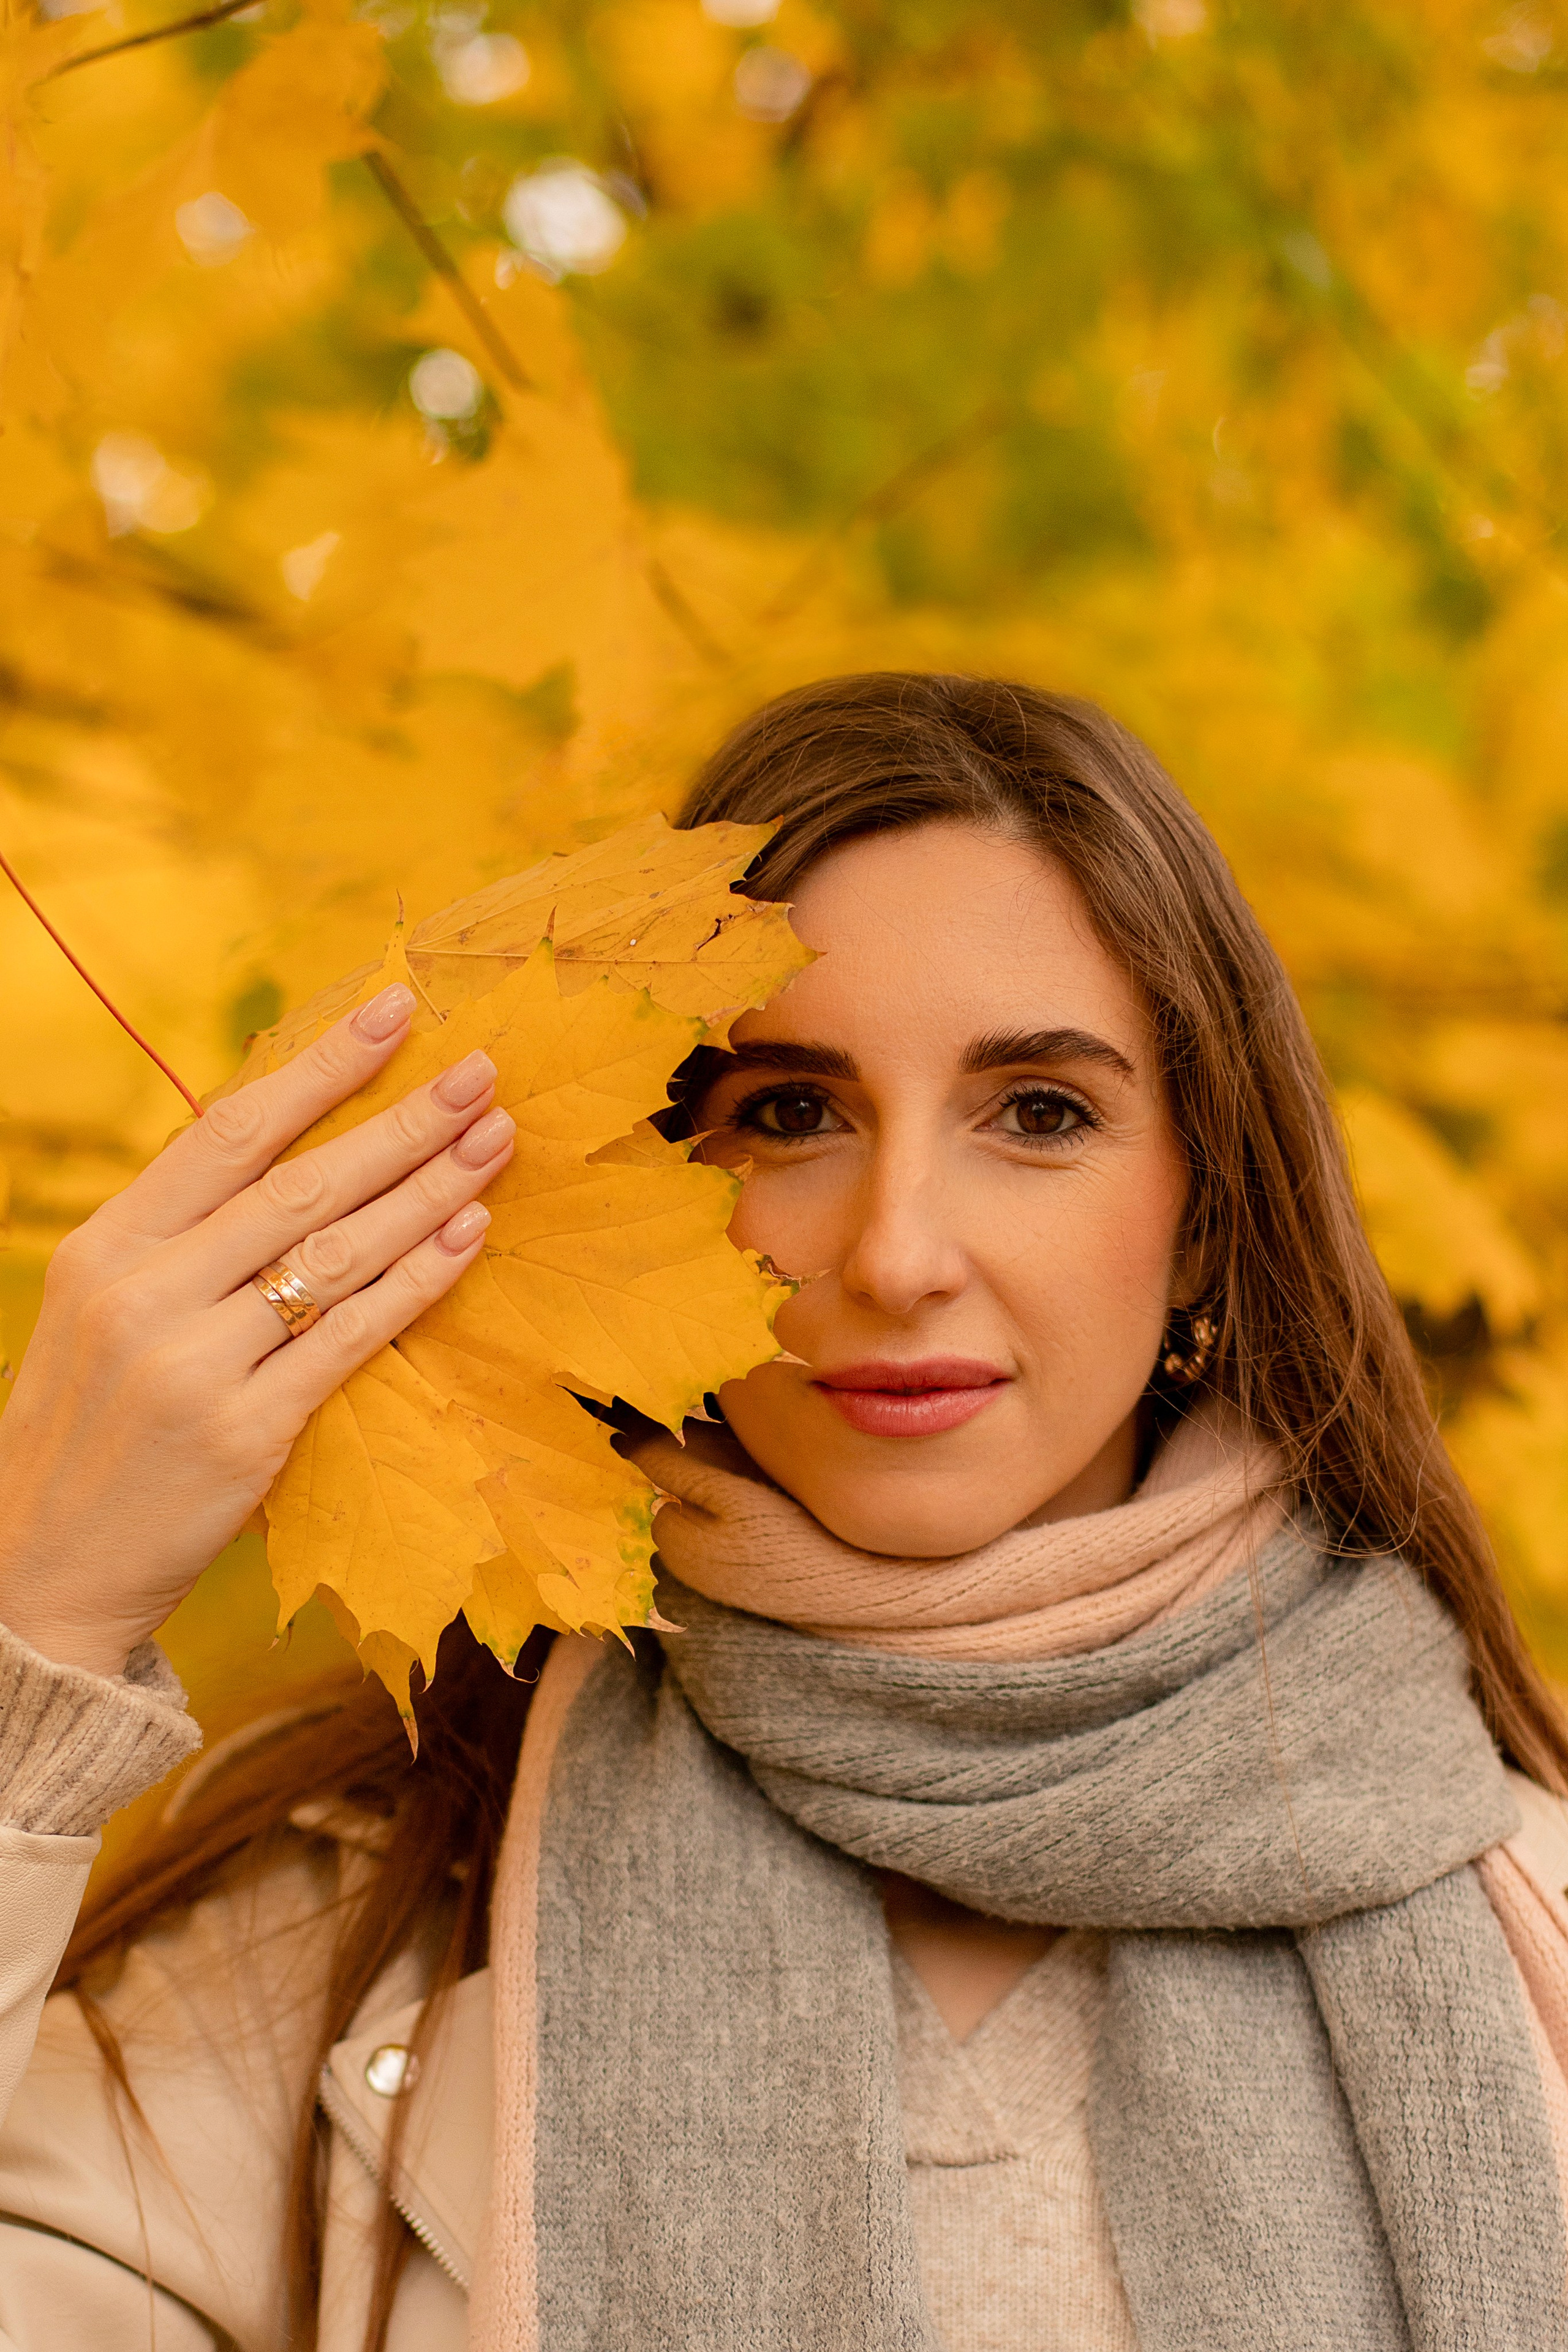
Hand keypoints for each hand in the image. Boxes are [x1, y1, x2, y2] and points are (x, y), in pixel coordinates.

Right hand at [0, 983, 515, 1678]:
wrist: (40, 1571)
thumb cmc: (90, 1428)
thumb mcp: (105, 1309)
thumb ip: (185, 1236)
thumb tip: (293, 1150)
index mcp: (107, 1245)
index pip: (229, 1129)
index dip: (320, 1063)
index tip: (394, 1008)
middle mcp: (145, 1292)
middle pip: (298, 1180)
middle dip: (400, 1119)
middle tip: (480, 1071)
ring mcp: (195, 1363)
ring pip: (337, 1252)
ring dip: (427, 1189)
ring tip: (495, 1142)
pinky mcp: (245, 1433)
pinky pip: (351, 1337)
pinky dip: (417, 1281)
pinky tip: (468, 1236)